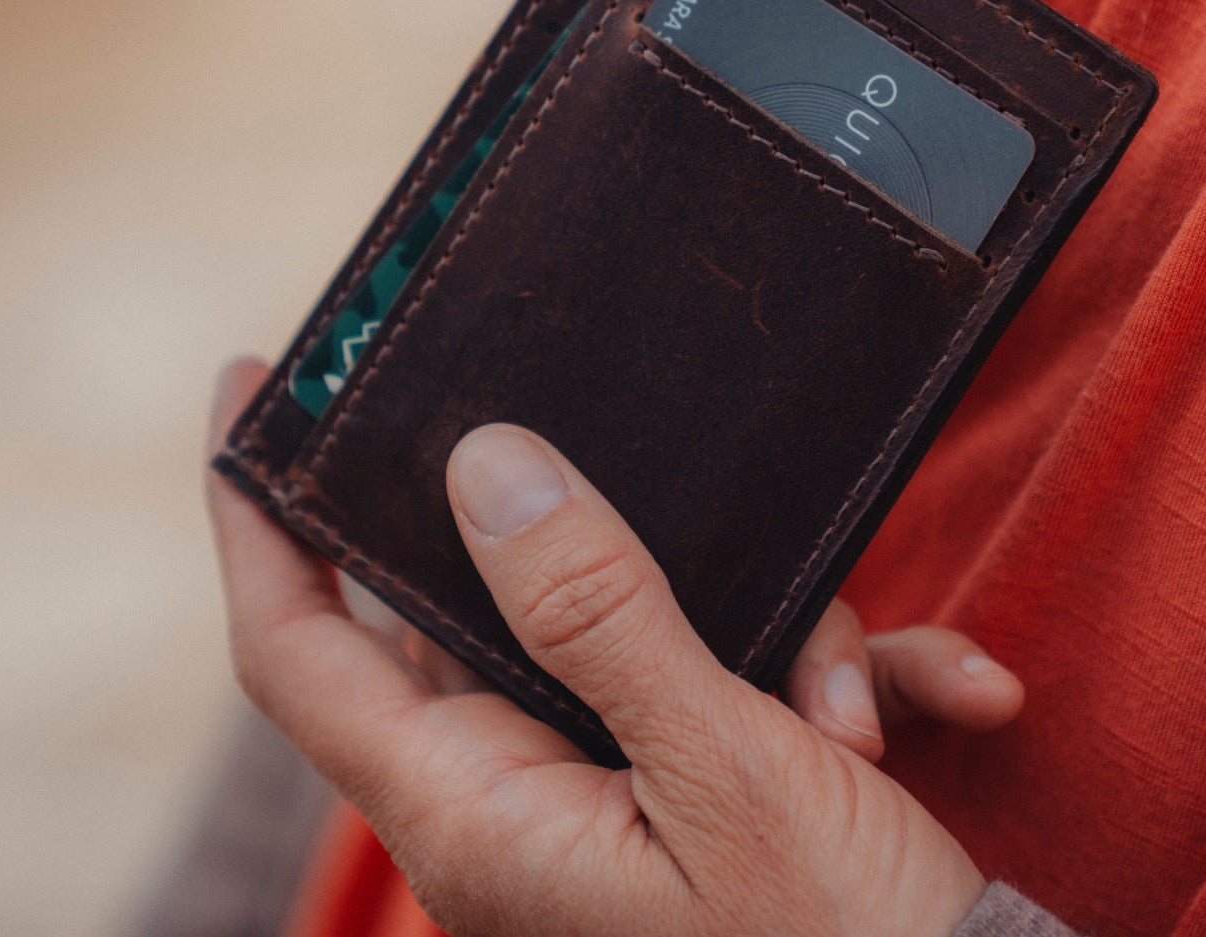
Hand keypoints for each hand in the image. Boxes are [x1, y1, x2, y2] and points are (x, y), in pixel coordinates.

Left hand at [207, 361, 1021, 936]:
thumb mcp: (726, 767)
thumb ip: (596, 616)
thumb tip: (483, 466)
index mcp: (480, 816)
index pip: (301, 649)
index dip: (255, 520)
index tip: (250, 389)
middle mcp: (522, 803)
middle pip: (482, 611)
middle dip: (575, 536)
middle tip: (601, 437)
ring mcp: (609, 796)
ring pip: (636, 628)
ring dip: (770, 633)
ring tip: (859, 707)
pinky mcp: (690, 789)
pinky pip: (736, 680)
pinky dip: (835, 679)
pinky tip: (955, 696)